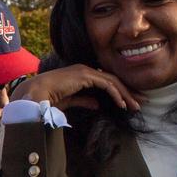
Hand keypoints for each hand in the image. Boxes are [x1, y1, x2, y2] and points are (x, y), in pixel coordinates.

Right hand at [12, 63, 139, 111]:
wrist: (36, 94)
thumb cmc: (47, 98)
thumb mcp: (70, 101)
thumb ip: (84, 100)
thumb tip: (97, 104)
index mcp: (82, 74)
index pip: (107, 81)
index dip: (120, 91)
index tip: (130, 102)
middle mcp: (86, 70)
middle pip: (113, 80)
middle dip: (129, 91)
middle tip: (141, 102)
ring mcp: (86, 71)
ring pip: (113, 81)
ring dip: (126, 94)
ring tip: (135, 106)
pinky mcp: (85, 75)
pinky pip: (106, 84)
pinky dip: (116, 94)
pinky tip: (122, 104)